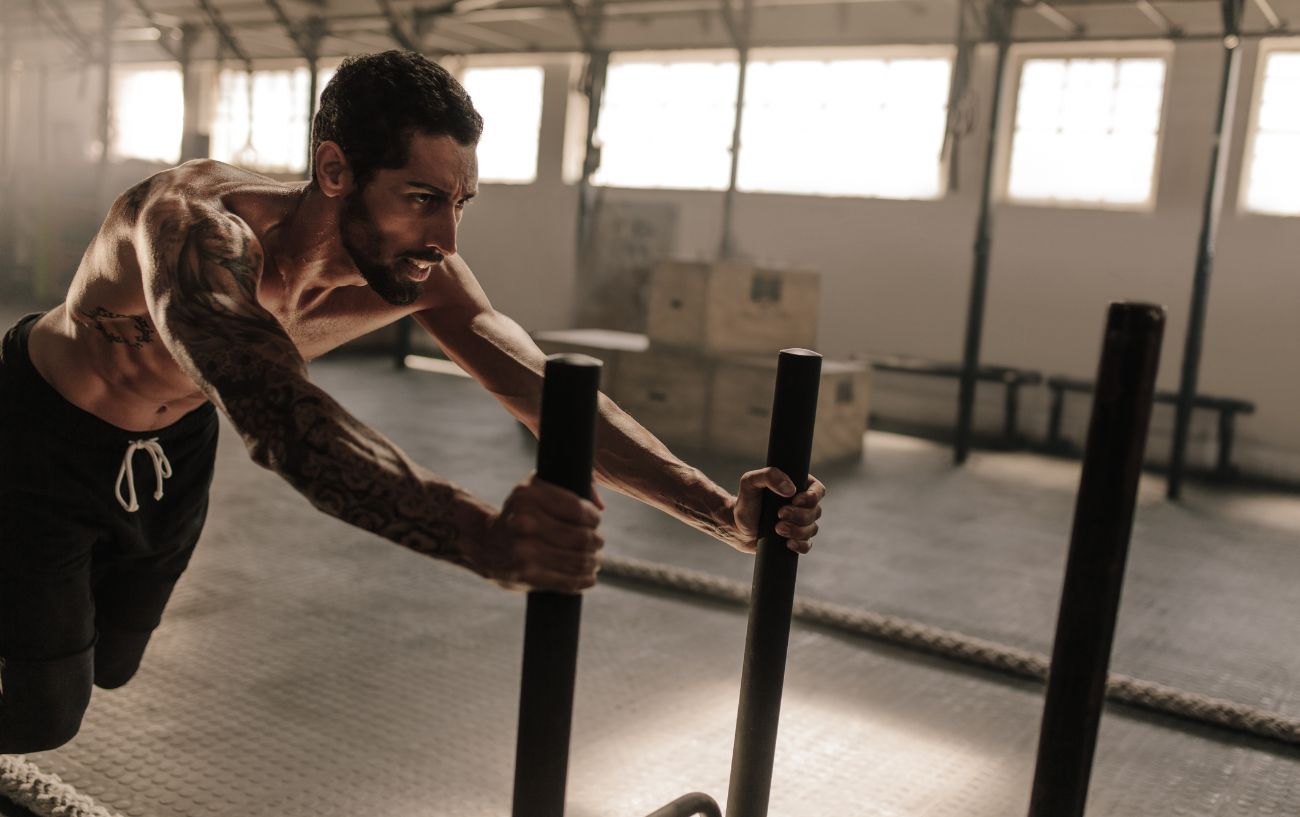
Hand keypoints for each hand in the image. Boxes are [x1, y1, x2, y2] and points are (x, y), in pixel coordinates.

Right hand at [474, 473, 603, 592]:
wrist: (484, 544)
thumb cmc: (520, 513)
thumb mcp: (535, 490)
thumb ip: (571, 484)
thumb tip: (600, 506)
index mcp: (526, 495)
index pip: (577, 509)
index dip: (593, 518)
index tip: (594, 522)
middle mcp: (523, 522)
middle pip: (581, 537)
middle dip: (595, 541)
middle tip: (597, 542)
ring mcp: (524, 551)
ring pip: (578, 560)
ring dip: (592, 561)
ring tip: (593, 560)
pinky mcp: (527, 576)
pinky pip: (568, 581)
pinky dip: (584, 580)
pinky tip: (588, 577)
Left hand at [730, 468, 825, 554]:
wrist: (737, 526)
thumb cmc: (745, 501)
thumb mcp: (750, 482)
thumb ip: (769, 476)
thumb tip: (790, 489)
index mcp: (798, 487)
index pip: (818, 491)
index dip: (811, 497)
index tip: (794, 500)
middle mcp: (803, 505)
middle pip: (816, 511)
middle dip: (799, 515)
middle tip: (779, 515)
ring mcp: (801, 524)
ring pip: (812, 529)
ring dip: (797, 530)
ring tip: (777, 529)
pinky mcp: (796, 540)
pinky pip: (807, 546)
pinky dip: (800, 545)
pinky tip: (787, 543)